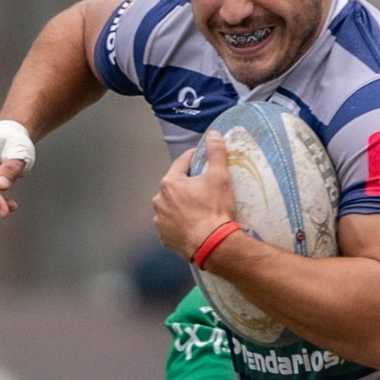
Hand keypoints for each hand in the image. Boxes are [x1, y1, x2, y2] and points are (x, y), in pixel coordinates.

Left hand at [152, 133, 237, 259]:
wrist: (212, 245)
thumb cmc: (214, 209)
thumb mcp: (220, 178)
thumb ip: (216, 154)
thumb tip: (214, 133)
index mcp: (170, 183)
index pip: (181, 163)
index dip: (193, 159)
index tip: (202, 158)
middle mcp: (159, 200)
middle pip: (174, 187)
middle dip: (186, 186)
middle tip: (203, 190)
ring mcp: (159, 221)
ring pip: (170, 207)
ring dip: (180, 206)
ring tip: (197, 211)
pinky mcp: (164, 238)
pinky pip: (171, 226)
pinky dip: (179, 224)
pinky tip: (192, 226)